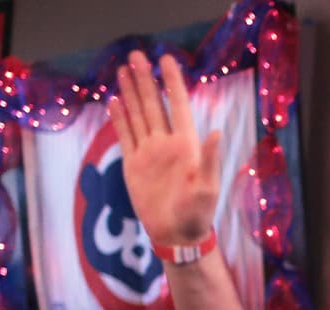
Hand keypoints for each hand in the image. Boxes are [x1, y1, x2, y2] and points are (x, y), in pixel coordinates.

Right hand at [109, 52, 221, 246]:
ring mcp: (149, 152)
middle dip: (145, 80)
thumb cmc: (197, 213)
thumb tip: (215, 132)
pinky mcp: (134, 163)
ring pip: (138, 115)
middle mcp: (167, 143)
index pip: (177, 105)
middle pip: (154, 104)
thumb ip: (209, 159)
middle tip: (136, 55)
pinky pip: (125, 135)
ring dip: (131, 93)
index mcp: (187, 145)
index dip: (172, 82)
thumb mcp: (207, 187)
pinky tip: (114, 101)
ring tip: (123, 70)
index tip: (166, 60)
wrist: (176, 234)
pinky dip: (120, 118)